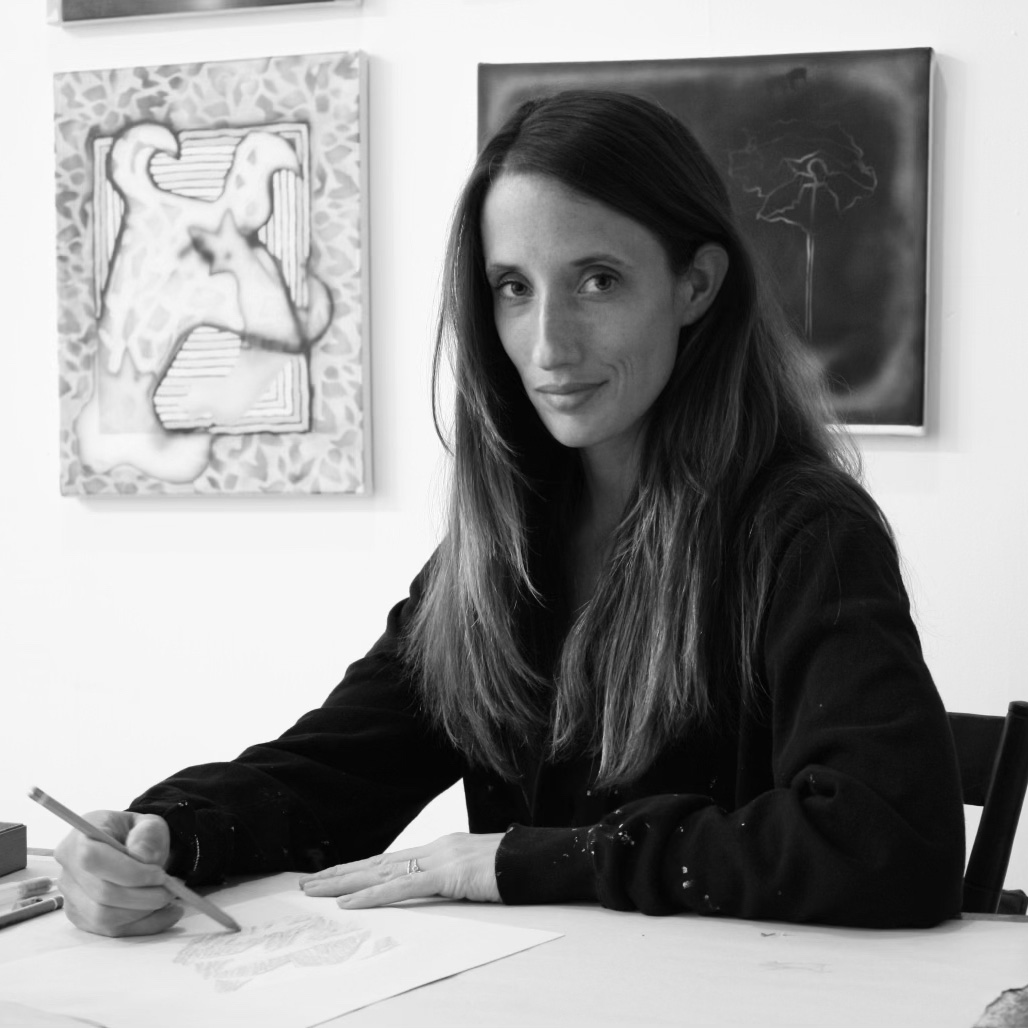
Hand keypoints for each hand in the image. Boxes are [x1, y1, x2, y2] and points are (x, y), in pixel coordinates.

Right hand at [54, 810, 180, 936]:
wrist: (131, 851)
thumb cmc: (137, 836)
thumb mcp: (149, 824)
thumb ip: (148, 835)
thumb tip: (143, 858)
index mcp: (78, 841)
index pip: (93, 860)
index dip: (129, 872)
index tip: (160, 874)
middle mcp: (67, 873)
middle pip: (101, 894)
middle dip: (143, 896)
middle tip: (171, 889)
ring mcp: (72, 900)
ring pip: (104, 917)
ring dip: (143, 912)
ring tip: (168, 898)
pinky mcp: (83, 919)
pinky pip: (112, 931)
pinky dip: (144, 925)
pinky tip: (166, 913)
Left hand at [299, 832, 503, 908]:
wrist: (538, 860)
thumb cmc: (515, 869)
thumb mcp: (479, 875)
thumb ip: (457, 880)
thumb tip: (444, 891)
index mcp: (441, 849)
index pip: (390, 859)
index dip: (360, 868)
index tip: (333, 876)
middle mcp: (435, 848)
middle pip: (377, 862)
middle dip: (341, 873)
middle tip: (308, 883)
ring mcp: (440, 858)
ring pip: (380, 871)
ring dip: (344, 883)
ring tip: (315, 891)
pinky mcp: (447, 874)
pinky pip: (401, 887)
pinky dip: (372, 895)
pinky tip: (350, 902)